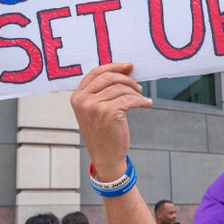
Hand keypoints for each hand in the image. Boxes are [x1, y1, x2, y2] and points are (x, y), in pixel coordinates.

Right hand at [70, 63, 151, 181]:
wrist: (105, 157)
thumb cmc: (102, 133)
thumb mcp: (94, 111)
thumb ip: (99, 92)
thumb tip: (122, 72)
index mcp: (77, 96)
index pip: (95, 73)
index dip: (113, 66)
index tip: (128, 66)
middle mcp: (83, 100)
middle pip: (109, 77)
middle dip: (127, 79)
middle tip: (138, 86)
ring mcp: (95, 106)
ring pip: (121, 88)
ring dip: (135, 92)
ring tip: (141, 98)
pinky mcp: (109, 112)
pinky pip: (130, 99)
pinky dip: (141, 100)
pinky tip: (146, 103)